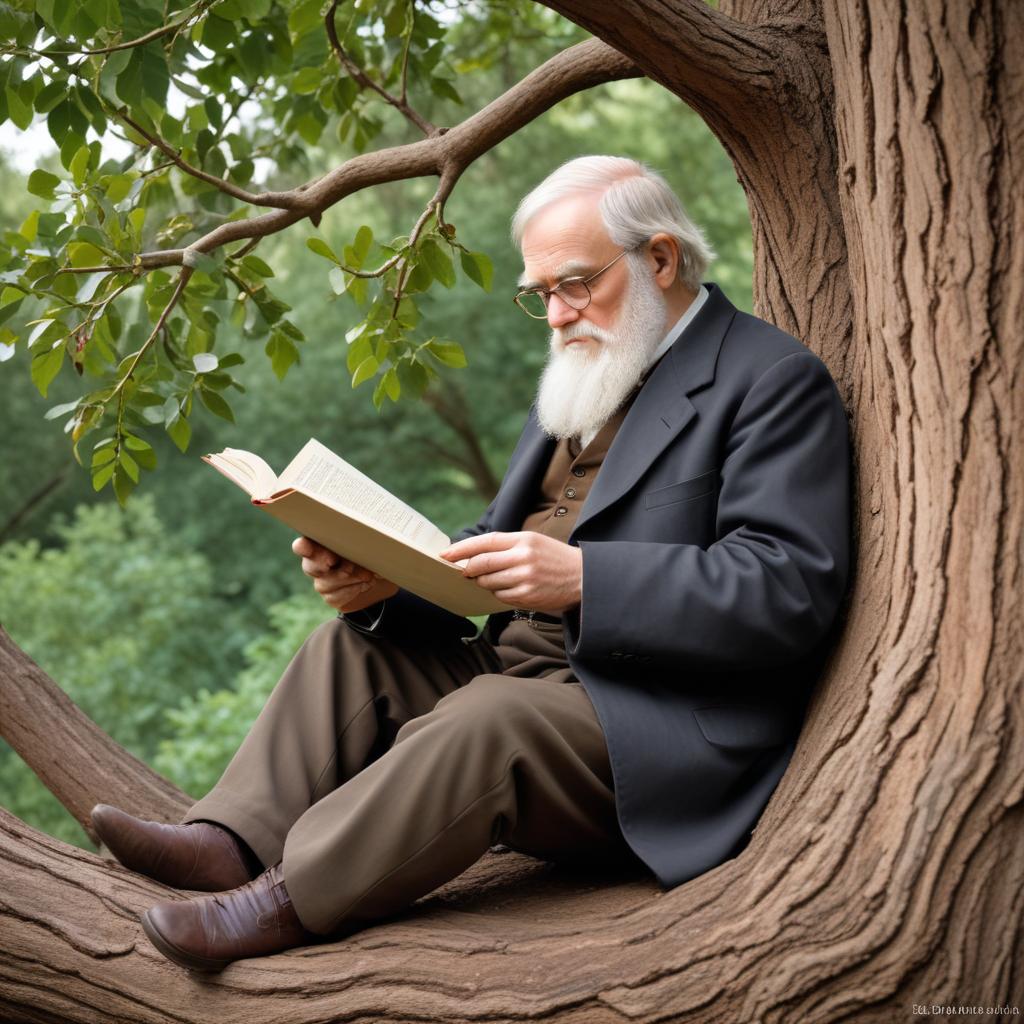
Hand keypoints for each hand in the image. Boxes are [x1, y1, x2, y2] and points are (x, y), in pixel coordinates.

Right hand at [292, 536, 398, 613]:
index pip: (304, 544)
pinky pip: (335, 596)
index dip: (303, 547)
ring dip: (347, 578)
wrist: (384, 580)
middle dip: (321, 562)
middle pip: (310, 565)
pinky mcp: (332, 597)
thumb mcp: (375, 544)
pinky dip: (352, 590)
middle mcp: (319, 562)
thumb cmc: (376, 554)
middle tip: (333, 561)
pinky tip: (364, 585)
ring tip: (367, 574)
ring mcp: (323, 581)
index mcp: (324, 544)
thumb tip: (371, 537)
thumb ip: (366, 539)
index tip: (306, 546)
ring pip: (325, 583)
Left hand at [438, 532, 581, 611]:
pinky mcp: (528, 595)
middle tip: (463, 572)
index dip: (462, 548)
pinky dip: (498, 594)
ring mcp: (525, 578)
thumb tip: (474, 556)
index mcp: (523, 540)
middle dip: (468, 569)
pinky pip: (501, 596)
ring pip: (489, 582)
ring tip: (492, 580)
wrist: (584, 577)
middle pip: (482, 563)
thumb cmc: (554, 558)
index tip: (446, 554)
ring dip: (483, 583)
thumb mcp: (533, 542)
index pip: (485, 542)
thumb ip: (507, 546)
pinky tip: (509, 589)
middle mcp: (523, 557)